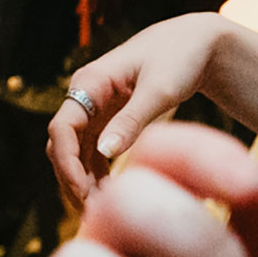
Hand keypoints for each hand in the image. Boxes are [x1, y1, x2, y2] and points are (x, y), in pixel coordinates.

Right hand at [48, 12, 237, 202]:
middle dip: (72, 180)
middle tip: (93, 214)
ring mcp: (94, 109)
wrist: (195, 43)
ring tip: (101, 213)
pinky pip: (92, 153)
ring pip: (75, 153)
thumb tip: (104, 153)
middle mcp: (84, 96)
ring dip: (83, 181)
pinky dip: (97, 174)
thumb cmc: (179, 58)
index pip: (61, 128)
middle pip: (62, 145)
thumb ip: (132, 120)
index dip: (66, 164)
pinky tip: (110, 196)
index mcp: (90, 82)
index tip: (83, 193)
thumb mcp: (160, 90)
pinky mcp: (108, 120)